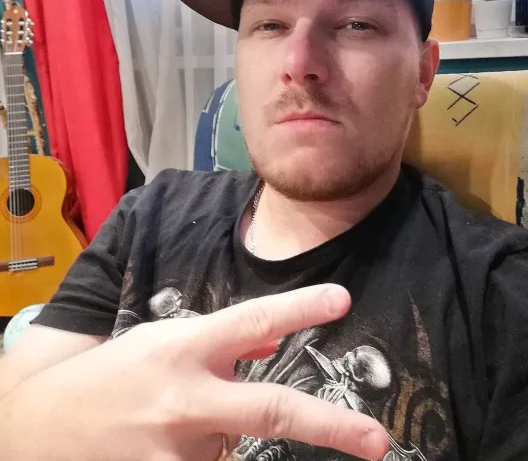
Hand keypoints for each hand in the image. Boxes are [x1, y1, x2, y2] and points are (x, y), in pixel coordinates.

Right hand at [3, 285, 388, 460]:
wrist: (45, 423)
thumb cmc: (115, 372)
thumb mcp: (166, 341)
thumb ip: (223, 342)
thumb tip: (274, 339)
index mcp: (184, 347)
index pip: (251, 320)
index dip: (299, 308)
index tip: (341, 300)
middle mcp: (185, 397)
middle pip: (270, 409)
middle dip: (330, 426)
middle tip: (377, 441)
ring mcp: (175, 448)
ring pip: (233, 444)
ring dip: (219, 431)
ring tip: (171, 422)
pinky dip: (203, 452)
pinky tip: (167, 440)